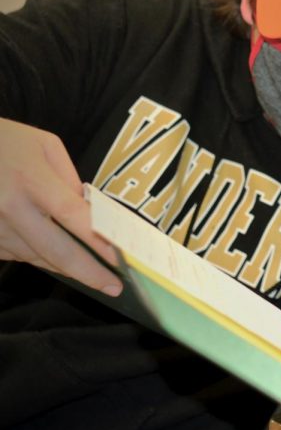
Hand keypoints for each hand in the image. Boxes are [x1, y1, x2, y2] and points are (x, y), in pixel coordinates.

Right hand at [0, 118, 121, 294]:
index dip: (98, 239)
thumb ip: (69, 179)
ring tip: (93, 275)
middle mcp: (11, 208)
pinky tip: (58, 258)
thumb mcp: (45, 145)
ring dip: (67, 268)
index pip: (73, 216)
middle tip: (114, 288)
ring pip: (37, 258)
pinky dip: (41, 258)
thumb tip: (88, 212)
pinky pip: (18, 255)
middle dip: (88, 273)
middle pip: (55, 250)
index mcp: (31, 179)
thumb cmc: (5, 141)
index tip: (121, 259)